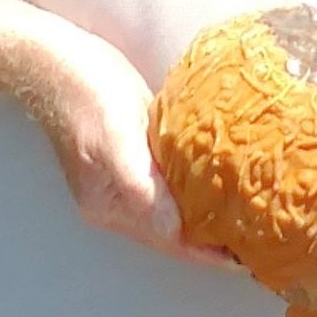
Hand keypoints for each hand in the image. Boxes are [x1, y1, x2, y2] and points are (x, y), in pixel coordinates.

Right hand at [18, 18, 231, 268]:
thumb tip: (173, 231)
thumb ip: (141, 186)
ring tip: (249, 222)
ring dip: (208, 219)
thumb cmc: (85, 93)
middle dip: (212, 242)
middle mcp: (117, 201)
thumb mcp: (115, 138)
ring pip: (175, 211)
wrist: (55, 56)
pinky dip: (198, 191)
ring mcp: (125, 180)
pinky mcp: (135, 156)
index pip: (169, 242)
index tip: (248, 259)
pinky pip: (173, 185)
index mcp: (110, 206)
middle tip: (261, 242)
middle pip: (173, 234)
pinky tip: (221, 185)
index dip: (208, 254)